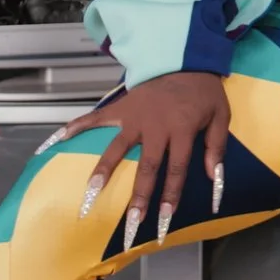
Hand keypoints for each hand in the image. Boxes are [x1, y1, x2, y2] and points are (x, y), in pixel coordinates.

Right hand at [53, 72, 230, 254]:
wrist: (183, 57)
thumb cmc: (202, 90)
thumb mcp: (221, 115)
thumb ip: (216, 146)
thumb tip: (213, 178)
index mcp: (181, 129)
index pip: (176, 169)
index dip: (171, 196)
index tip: (164, 219)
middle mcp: (155, 126)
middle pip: (146, 167)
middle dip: (139, 197)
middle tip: (132, 222)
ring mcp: (134, 117)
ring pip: (116, 148)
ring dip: (103, 171)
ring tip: (91, 194)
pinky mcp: (121, 107)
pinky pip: (96, 118)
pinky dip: (76, 127)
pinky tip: (58, 139)